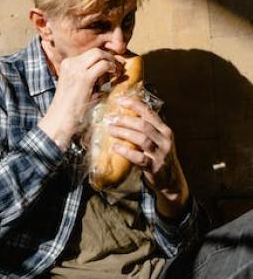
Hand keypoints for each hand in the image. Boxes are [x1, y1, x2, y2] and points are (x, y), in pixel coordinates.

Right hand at [38, 48, 122, 149]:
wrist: (59, 119)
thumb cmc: (69, 107)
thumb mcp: (76, 86)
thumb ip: (87, 77)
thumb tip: (106, 73)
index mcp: (67, 64)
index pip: (89, 54)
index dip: (103, 58)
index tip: (111, 65)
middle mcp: (70, 64)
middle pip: (95, 51)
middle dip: (109, 56)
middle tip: (117, 66)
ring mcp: (76, 69)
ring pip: (99, 54)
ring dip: (111, 61)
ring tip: (116, 71)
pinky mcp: (84, 78)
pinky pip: (103, 65)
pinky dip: (112, 68)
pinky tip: (115, 75)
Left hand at [108, 98, 189, 218]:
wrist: (170, 179)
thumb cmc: (157, 155)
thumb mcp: (157, 139)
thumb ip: (146, 128)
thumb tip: (123, 113)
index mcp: (165, 130)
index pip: (149, 113)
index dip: (134, 104)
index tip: (120, 100)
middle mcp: (165, 140)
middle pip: (144, 125)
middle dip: (125, 120)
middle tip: (110, 119)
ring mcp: (161, 154)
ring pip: (141, 139)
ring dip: (123, 133)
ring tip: (110, 130)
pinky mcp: (155, 167)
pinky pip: (139, 157)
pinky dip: (125, 151)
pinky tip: (115, 147)